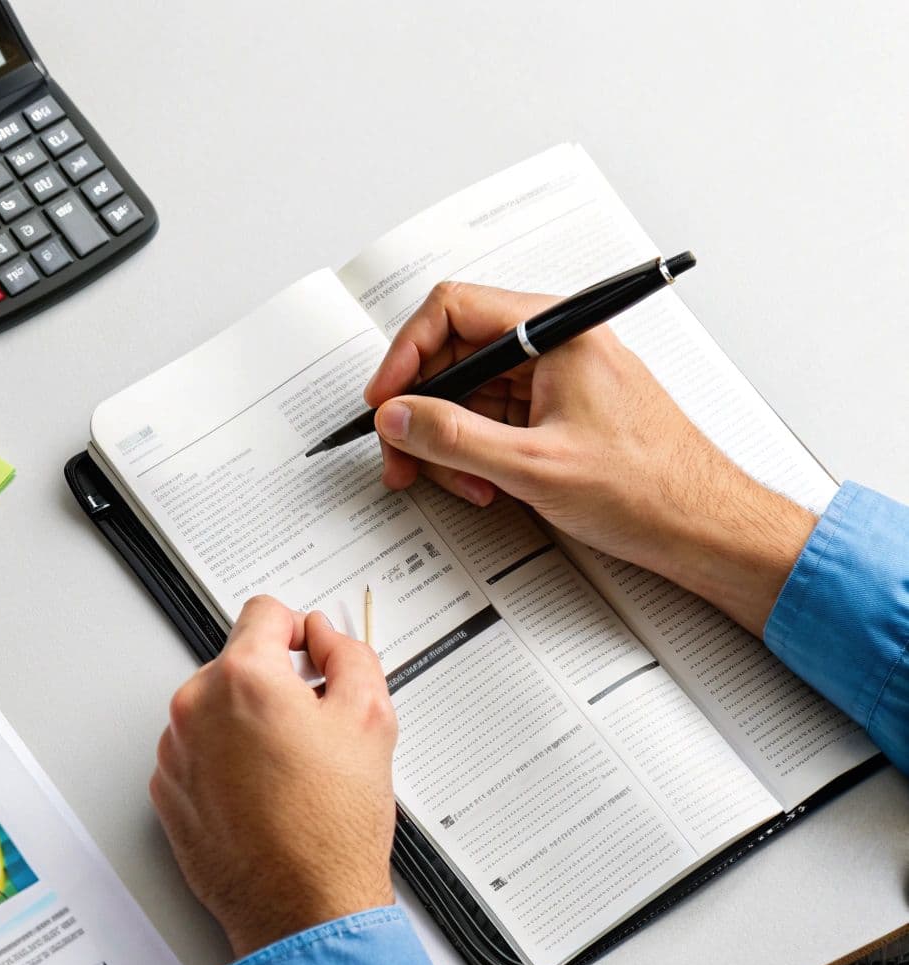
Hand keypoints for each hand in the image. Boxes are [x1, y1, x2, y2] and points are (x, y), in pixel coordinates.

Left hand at [150, 597, 397, 957]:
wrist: (302, 907)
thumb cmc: (331, 827)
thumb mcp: (370, 718)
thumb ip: (349, 656)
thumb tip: (327, 638)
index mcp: (242, 679)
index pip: (264, 613)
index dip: (298, 630)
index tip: (309, 653)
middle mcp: (195, 708)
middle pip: (237, 665)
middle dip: (274, 685)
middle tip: (313, 728)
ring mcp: (175, 752)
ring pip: (216, 711)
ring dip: (247, 725)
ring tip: (290, 772)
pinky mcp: (167, 790)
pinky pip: (198, 754)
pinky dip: (226, 763)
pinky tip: (264, 794)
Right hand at [363, 281, 814, 633]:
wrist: (705, 528)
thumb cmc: (650, 489)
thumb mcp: (534, 467)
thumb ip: (454, 437)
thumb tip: (398, 416)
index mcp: (559, 333)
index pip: (453, 310)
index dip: (406, 355)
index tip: (385, 401)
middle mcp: (557, 346)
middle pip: (455, 355)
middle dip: (422, 410)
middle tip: (402, 455)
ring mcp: (557, 379)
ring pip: (470, 393)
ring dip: (449, 440)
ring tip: (458, 483)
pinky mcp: (557, 412)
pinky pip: (494, 419)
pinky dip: (476, 452)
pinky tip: (484, 485)